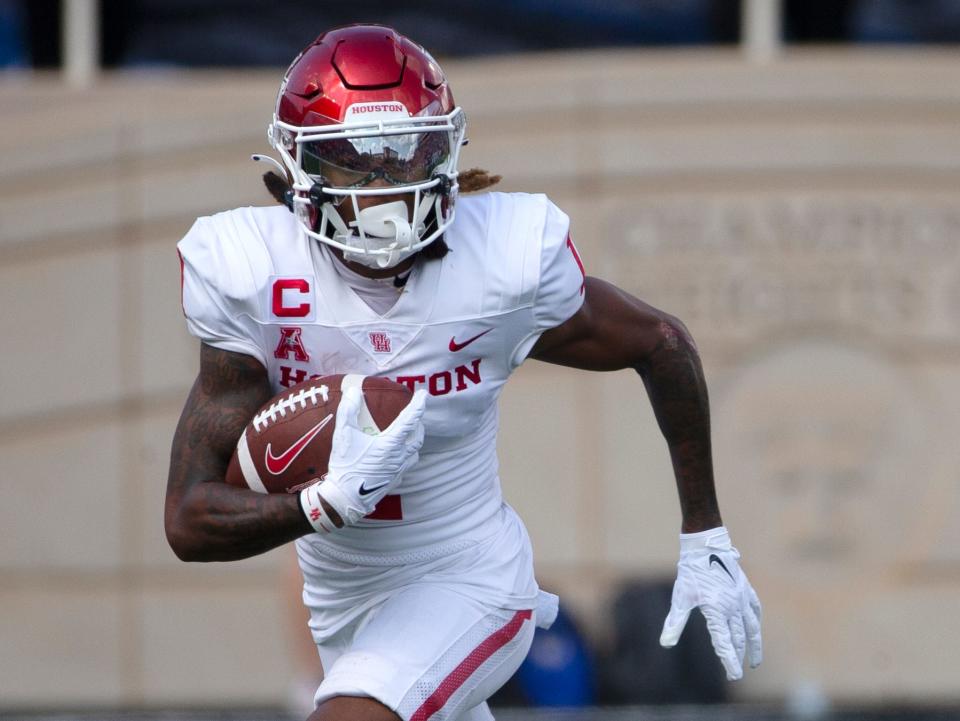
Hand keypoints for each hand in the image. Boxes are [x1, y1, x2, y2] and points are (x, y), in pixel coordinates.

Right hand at [300, 388, 425, 530]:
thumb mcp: (344, 434)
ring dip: (414, 441)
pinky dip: (406, 456)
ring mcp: (398, 471)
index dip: (418, 405)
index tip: (424, 394)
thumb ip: (348, 410)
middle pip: (417, 437)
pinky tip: (398, 456)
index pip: (410, 419)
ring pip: (414, 453)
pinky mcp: (394, 481)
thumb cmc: (345, 465)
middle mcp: (399, 457)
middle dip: (418, 424)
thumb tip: (354, 391)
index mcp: (391, 444)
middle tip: (414, 414)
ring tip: (410, 434)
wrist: (345, 498)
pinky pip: (406, 466)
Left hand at [659, 526, 761, 680]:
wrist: (705, 546)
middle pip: (739, 638)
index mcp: (717, 611)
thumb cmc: (690, 572)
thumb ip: (674, 623)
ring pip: (752, 627)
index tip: (734, 676)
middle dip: (738, 656)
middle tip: (737, 672)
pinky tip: (756, 628)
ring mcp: (742, 598)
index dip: (729, 661)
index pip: (725, 643)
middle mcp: (733, 607)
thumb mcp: (680, 597)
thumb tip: (665, 644)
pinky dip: (756, 621)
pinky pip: (755, 609)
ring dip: (754, 645)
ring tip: (755, 661)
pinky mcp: (745, 588)